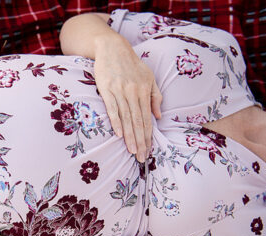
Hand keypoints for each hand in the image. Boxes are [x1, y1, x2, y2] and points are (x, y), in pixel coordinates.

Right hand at [93, 34, 161, 161]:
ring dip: (130, 137)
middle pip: (138, 122)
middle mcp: (134, 92)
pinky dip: (116, 122)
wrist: (112, 48)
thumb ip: (155, 96)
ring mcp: (120, 91)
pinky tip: (119, 134)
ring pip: (127, 118)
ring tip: (132, 151)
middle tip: (141, 158)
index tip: (148, 150)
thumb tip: (158, 116)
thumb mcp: (148, 77)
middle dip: (140, 141)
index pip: (147, 118)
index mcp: (144, 91)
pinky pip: (112, 109)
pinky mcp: (107, 89)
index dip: (148, 136)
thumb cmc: (130, 64)